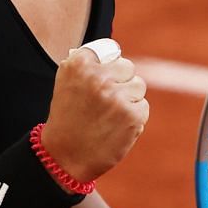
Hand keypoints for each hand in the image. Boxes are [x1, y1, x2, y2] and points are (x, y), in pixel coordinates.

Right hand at [41, 42, 148, 182]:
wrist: (64, 157)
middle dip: (121, 82)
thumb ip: (88, 64)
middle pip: (128, 67)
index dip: (109, 66)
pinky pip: (143, 106)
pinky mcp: (132, 115)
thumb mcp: (67, 83)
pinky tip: (116, 127)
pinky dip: (133, 118)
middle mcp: (98, 78)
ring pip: (138, 86)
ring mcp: (116, 96)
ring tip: (109, 115)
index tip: (101, 80)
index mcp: (79, 65)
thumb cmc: (68, 119)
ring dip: (128, 100)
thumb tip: (114, 52)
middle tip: (105, 102)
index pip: (111, 50)